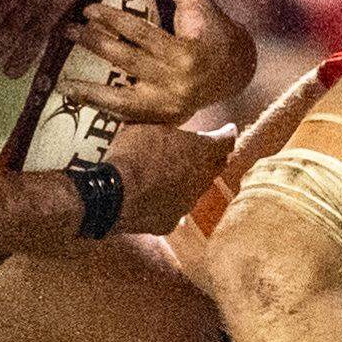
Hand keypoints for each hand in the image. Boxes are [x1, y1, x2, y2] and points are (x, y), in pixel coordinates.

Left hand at [57, 0, 253, 123]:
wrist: (239, 71)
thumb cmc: (216, 32)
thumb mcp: (199, 4)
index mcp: (186, 53)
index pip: (141, 33)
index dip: (112, 19)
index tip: (87, 9)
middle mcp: (178, 82)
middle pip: (126, 61)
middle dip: (94, 44)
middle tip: (68, 31)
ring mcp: (171, 104)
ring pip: (123, 101)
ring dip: (91, 92)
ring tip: (63, 84)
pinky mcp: (166, 117)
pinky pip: (130, 116)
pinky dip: (106, 109)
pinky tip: (83, 101)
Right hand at [107, 123, 230, 235]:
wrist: (113, 194)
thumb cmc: (131, 154)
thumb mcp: (147, 126)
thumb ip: (166, 127)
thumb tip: (168, 120)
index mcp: (200, 150)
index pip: (226, 141)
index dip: (227, 134)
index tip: (228, 129)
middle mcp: (201, 179)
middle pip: (215, 167)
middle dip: (212, 158)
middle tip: (202, 152)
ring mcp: (186, 203)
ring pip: (195, 190)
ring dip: (189, 181)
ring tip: (172, 174)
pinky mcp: (170, 221)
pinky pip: (173, 209)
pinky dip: (168, 202)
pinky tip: (153, 197)